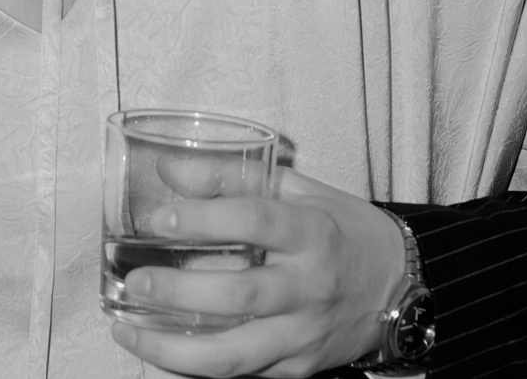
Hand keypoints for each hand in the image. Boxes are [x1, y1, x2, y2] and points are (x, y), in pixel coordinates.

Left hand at [108, 169, 407, 377]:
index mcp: (313, 232)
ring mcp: (303, 334)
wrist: (398, 285)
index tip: (158, 219)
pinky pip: (240, 373)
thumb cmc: (339, 229)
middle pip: (239, 295)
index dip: (203, 218)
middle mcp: (310, 287)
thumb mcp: (298, 190)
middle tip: (135, 281)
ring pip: (233, 354)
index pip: (255, 221)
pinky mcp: (297, 367)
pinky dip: (192, 365)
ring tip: (127, 330)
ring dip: (172, 348)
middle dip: (178, 291)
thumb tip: (169, 168)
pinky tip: (157, 349)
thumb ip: (233, 177)